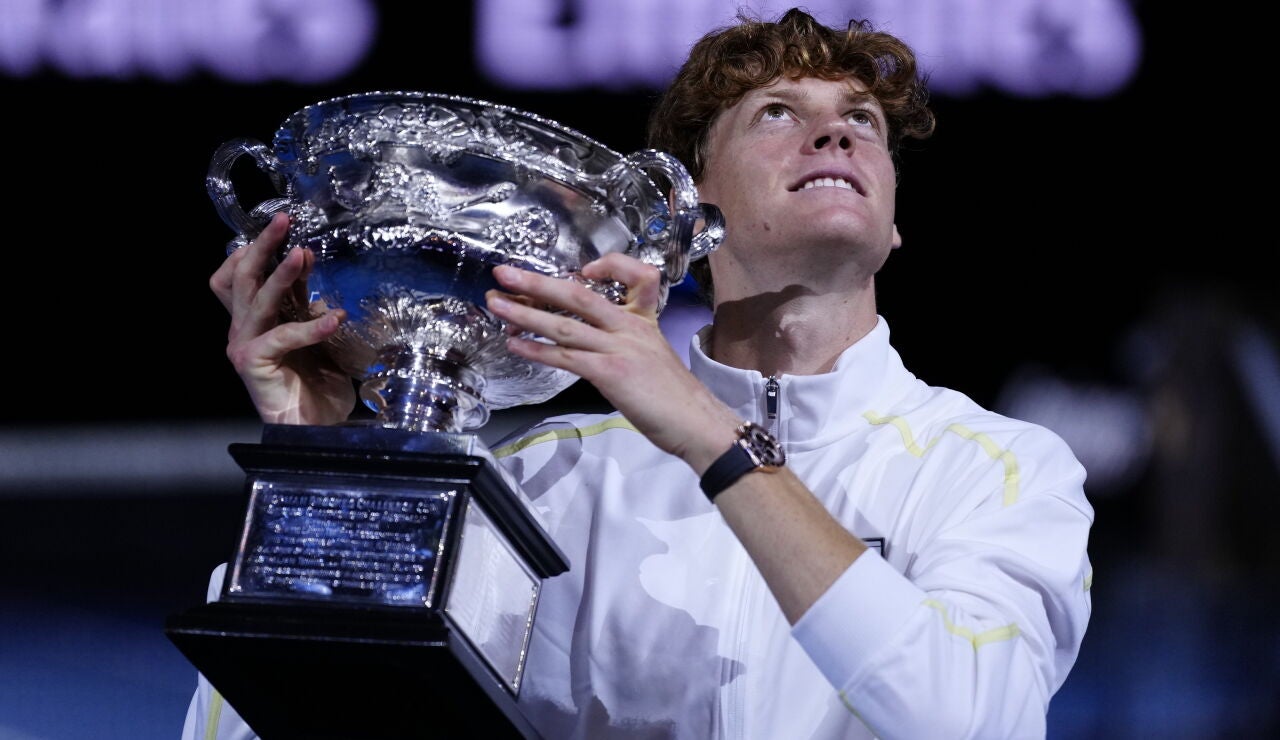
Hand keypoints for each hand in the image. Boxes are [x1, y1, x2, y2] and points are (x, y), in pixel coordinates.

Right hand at [208, 212, 354, 424]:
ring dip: (281, 275)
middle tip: (283, 221)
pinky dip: (309, 326)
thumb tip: (308, 260)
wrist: (312, 427)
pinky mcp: (254, 364)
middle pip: (240, 277)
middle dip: (261, 246)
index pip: (236, 274)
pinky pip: (280, 337)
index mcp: (253, 320)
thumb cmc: (316, 383)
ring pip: (257, 300)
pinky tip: (334, 319)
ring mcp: (245, 346)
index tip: (281, 227)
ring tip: (303, 254)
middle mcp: (242, 330)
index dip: (253, 249)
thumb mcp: (314, 331)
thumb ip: (305, 301)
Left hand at [485, 254, 737, 469]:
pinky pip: (566, 357)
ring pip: (565, 324)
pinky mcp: (611, 372)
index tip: (583, 270)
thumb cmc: (674, 399)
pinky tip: (515, 344)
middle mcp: (631, 327)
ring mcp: (620, 347)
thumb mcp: (653, 358)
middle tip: (503, 273)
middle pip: (579, 294)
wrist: (696, 423)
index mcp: (644, 320)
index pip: (635, 274)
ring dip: (525, 313)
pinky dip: (537, 350)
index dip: (609, 264)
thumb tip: (589, 350)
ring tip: (496, 304)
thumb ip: (623, 346)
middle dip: (537, 282)